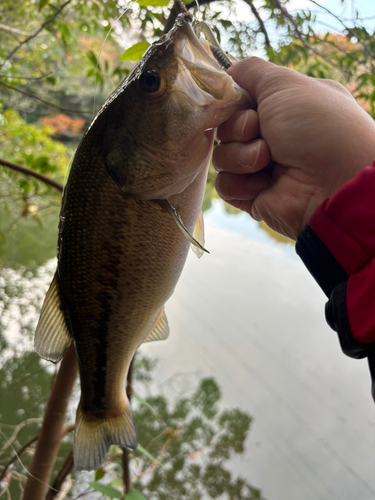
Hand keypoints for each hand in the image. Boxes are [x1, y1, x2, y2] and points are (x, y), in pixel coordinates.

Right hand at [213, 57, 374, 239]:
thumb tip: (228, 70)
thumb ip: (251, 71)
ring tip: (266, 160)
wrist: (333, 181)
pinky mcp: (252, 195)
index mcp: (280, 108)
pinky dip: (239, 182)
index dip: (230, 102)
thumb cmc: (315, 125)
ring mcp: (260, 167)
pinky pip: (224, 185)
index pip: (237, 101)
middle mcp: (271, 136)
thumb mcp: (284, 83)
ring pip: (221, 157)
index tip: (236, 101)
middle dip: (237, 128)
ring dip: (239, 156)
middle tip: (257, 130)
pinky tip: (262, 183)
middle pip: (225, 128)